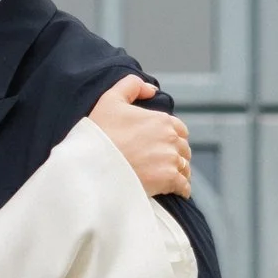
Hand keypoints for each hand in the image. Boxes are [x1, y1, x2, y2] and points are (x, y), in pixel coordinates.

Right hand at [86, 72, 190, 196]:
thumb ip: (132, 86)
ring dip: (180, 171)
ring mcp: (171, 160)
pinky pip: (184, 186)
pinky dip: (182, 189)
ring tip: (170, 177)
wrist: (93, 163)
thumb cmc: (100, 132)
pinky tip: (178, 191)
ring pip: (185, 167)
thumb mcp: (110, 99)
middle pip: (183, 148)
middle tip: (165, 162)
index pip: (179, 128)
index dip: (173, 136)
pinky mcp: (168, 180)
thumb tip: (152, 89)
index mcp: (161, 120)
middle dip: (177, 154)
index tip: (164, 144)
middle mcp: (171, 139)